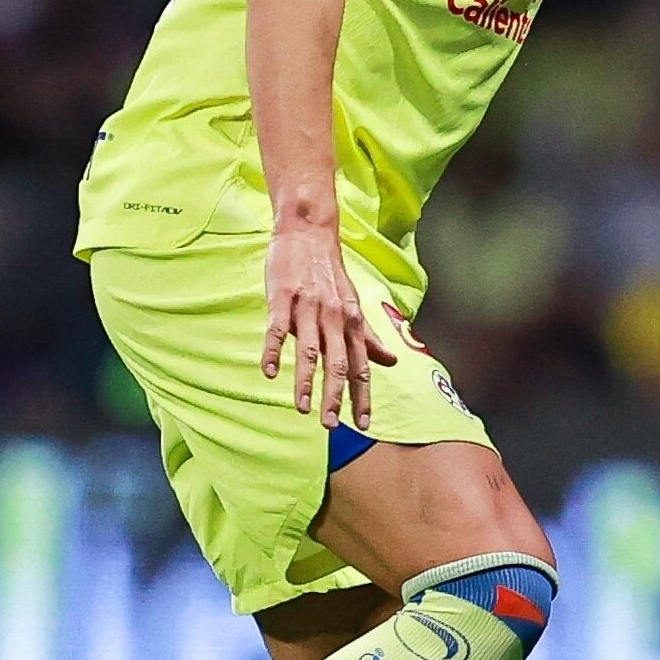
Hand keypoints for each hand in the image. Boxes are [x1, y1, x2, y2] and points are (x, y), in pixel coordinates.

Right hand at [261, 222, 398, 429]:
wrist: (308, 233)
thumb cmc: (330, 275)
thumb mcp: (354, 306)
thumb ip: (369, 338)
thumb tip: (391, 362)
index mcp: (352, 322)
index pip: (361, 366)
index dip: (363, 397)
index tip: (364, 426)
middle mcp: (334, 317)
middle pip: (337, 363)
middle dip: (335, 397)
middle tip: (331, 426)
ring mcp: (308, 307)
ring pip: (308, 350)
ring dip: (305, 380)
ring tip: (301, 408)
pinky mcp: (282, 297)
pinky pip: (277, 328)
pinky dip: (272, 350)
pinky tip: (268, 372)